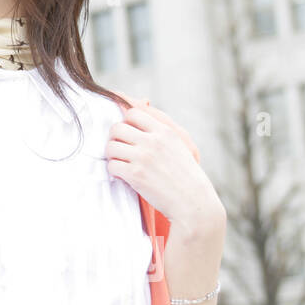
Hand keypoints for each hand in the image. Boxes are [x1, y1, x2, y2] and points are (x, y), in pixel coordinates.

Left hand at [104, 96, 221, 228]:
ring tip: (122, 163)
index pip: (132, 113)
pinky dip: (114, 171)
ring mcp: (143, 157)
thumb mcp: (179, 145)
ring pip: (110, 146)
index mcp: (164, 131)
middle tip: (122, 150)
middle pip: (116, 128)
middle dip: (115, 139)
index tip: (128, 134)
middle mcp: (153, 141)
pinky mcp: (135, 175)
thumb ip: (159, 127)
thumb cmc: (186, 175)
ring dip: (113, 155)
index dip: (126, 122)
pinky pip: (111, 165)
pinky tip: (123, 175)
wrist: (193, 203)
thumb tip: (142, 101)